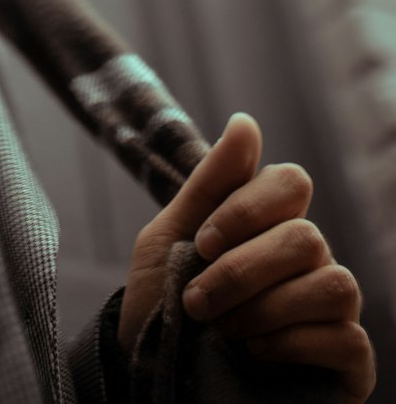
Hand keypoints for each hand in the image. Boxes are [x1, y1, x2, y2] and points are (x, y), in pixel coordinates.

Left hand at [119, 113, 374, 401]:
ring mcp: (332, 312)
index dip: (245, 208)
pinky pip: (348, 336)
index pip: (291, 182)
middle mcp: (309, 263)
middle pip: (305, 235)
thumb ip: (209, 184)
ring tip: (225, 330)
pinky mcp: (347, 362)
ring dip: (267, 306)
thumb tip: (246, 122)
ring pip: (335, 282)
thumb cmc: (162, 310)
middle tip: (199, 300)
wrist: (152, 385)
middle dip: (243, 268)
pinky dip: (294, 342)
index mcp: (269, 226)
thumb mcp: (169, 240)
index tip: (201, 243)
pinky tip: (257, 353)